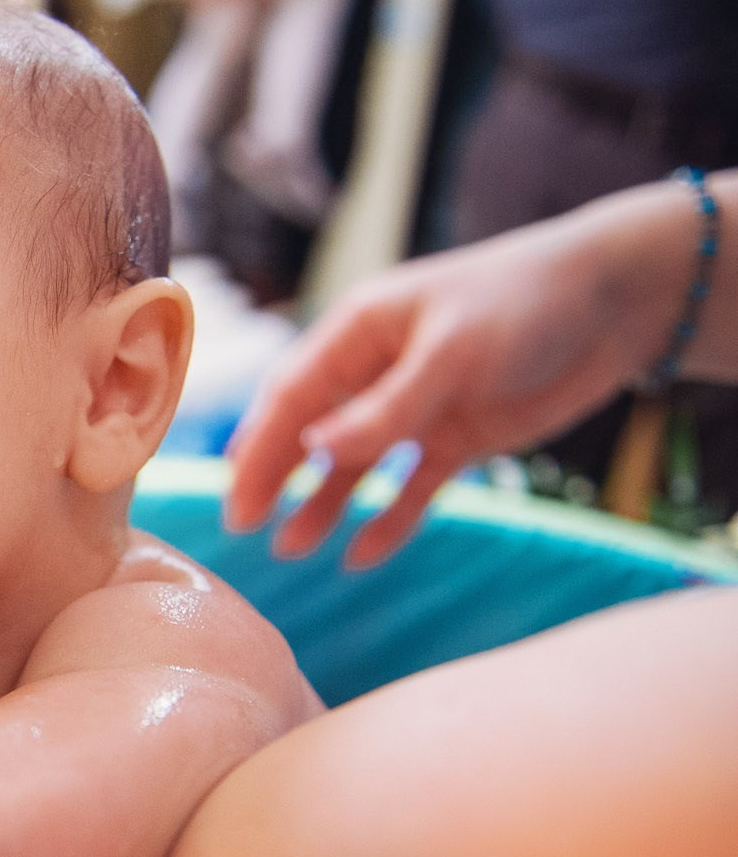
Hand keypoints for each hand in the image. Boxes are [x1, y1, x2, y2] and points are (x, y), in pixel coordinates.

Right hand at [225, 190, 682, 565]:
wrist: (619, 302)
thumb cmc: (524, 302)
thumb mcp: (451, 353)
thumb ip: (384, 408)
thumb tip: (312, 452)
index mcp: (358, 332)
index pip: (291, 395)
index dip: (258, 446)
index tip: (237, 498)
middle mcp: (377, 371)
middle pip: (311, 432)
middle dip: (275, 478)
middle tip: (244, 528)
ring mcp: (417, 408)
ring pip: (355, 465)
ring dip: (323, 503)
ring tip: (292, 549)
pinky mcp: (458, 438)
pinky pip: (411, 487)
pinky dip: (387, 519)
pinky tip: (361, 555)